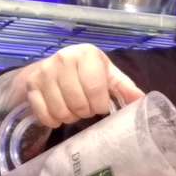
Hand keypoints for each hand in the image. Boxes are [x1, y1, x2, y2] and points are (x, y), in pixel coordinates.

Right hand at [13, 44, 144, 127]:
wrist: (51, 66)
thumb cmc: (86, 72)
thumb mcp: (107, 75)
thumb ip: (124, 88)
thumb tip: (143, 101)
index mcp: (86, 54)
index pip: (95, 89)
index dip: (100, 104)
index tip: (101, 106)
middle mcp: (63, 58)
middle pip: (78, 103)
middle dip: (85, 112)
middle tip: (85, 108)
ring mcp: (44, 72)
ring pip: (61, 111)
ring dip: (70, 117)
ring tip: (73, 109)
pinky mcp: (31, 85)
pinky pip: (44, 115)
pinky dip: (53, 120)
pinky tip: (58, 113)